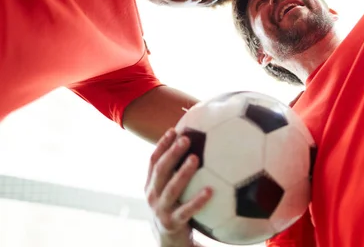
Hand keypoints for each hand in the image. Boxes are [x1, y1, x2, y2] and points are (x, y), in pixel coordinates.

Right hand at [145, 128, 211, 246]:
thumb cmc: (175, 209)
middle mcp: (153, 196)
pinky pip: (186, 210)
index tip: (173, 130)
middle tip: (185, 138)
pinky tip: (211, 190)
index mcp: (151, 185)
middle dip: (171, 153)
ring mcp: (161, 210)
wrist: (168, 243)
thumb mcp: (172, 191)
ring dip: (183, 173)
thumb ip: (180, 172)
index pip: (153, 161)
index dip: (162, 145)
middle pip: (160, 171)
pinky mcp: (172, 224)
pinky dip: (197, 200)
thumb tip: (204, 144)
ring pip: (171, 189)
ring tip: (195, 158)